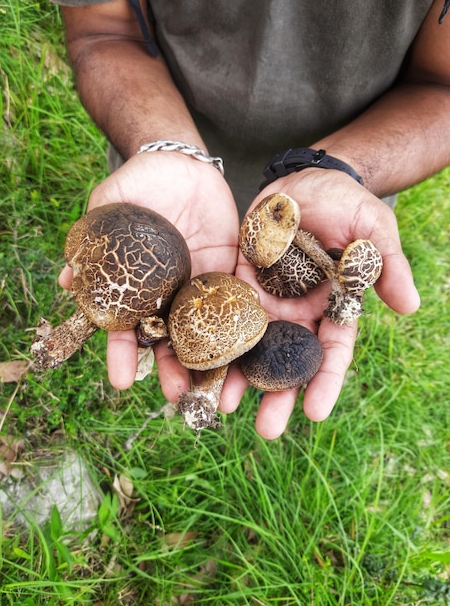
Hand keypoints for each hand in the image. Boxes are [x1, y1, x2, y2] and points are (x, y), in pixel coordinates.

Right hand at [59, 151, 239, 392]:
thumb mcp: (110, 204)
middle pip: (169, 340)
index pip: (125, 328)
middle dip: (172, 370)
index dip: (123, 354)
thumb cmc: (140, 183)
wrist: (183, 165)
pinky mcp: (229, 274)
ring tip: (218, 392)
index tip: (123, 381)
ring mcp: (199, 288)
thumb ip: (92, 237)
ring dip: (210, 361)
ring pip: (205, 331)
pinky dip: (243, 329)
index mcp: (136, 287)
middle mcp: (167, 295)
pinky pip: (237, 304)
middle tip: (178, 398)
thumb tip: (68, 278)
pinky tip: (250, 352)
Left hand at [219, 168, 420, 438]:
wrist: (304, 180)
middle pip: (288, 359)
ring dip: (239, 375)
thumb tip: (410, 306)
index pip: (332, 351)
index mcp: (333, 305)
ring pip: (252, 344)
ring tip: (221, 405)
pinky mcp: (237, 280)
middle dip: (278, 394)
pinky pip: (223, 312)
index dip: (325, 381)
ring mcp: (266, 297)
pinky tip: (198, 360)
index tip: (315, 412)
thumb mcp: (372, 229)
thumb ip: (386, 266)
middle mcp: (298, 310)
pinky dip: (213, 337)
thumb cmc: (345, 202)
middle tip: (267, 430)